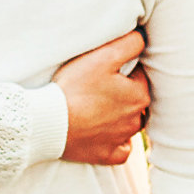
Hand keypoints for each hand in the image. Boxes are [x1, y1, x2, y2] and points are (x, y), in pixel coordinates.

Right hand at [53, 29, 151, 164]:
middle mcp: (136, 119)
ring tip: (95, 106)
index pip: (139, 76)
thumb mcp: (103, 56)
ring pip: (128, 124)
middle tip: (98, 85)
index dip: (123, 69)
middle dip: (122, 92)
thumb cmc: (76, 87)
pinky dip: (115, 141)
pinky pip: (120, 149)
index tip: (104, 68)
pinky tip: (101, 132)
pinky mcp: (108, 155)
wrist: (50, 122)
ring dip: (118, 115)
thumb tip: (143, 38)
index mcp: (138, 95)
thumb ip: (129, 44)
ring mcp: (122, 139)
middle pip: (134, 100)